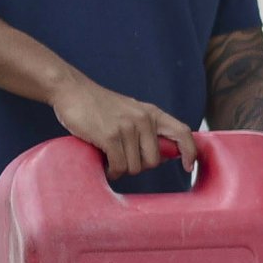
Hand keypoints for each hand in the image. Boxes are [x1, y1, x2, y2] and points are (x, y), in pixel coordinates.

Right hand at [51, 76, 192, 179]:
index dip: (190, 151)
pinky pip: (119, 166)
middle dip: (139, 166)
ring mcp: (127, 127)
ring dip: (122, 169)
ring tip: (111, 158)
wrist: (72, 91)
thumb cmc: (99, 106)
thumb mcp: (130, 112)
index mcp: (151, 113)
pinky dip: (112, 171)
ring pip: (135, 167)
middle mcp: (143, 119)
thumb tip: (164, 157)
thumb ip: (147, 130)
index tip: (189, 167)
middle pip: (154, 161)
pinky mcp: (110, 136)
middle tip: (124, 159)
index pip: (182, 132)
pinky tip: (105, 165)